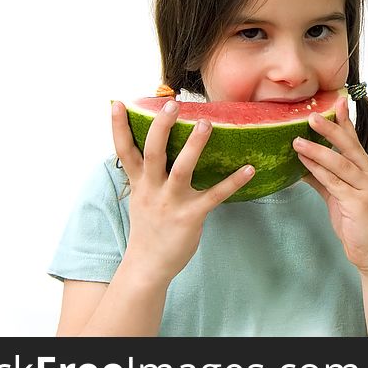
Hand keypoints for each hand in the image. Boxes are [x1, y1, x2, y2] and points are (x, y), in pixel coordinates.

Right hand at [111, 99, 254, 286]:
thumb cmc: (148, 226)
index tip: (118, 102)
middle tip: (171, 105)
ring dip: (194, 146)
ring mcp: (172, 202)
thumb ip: (145, 172)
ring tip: (206, 123)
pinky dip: (233, 182)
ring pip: (182, 170)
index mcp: (139, 182)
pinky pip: (215, 195)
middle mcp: (152, 189)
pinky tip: (249, 169)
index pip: (124, 150)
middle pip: (153, 153)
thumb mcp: (140, 196)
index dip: (119, 127)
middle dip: (161, 128)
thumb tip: (151, 145)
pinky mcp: (191, 216)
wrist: (148, 265)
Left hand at [292, 97, 367, 274]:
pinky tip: (304, 164)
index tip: (337, 102)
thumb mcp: (340, 198)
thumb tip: (303, 165)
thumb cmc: (358, 225)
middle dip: (331, 129)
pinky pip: (335, 183)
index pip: (355, 143)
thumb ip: (326, 180)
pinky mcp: (359, 203)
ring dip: (318, 150)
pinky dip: (318, 171)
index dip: (345, 122)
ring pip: (341, 163)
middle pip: (350, 147)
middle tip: (312, 116)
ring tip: (297, 140)